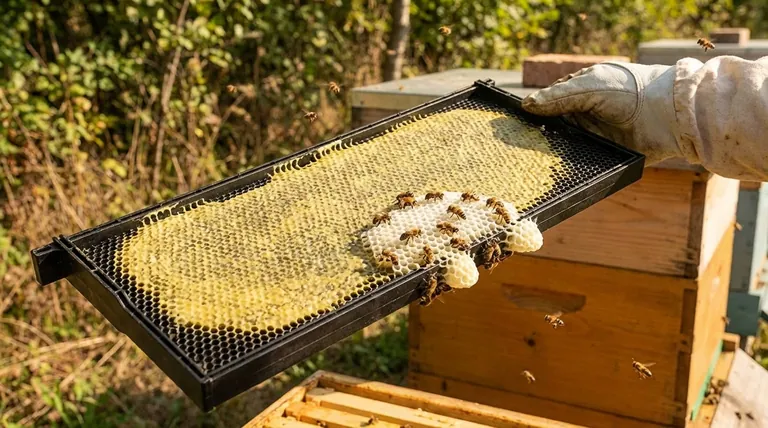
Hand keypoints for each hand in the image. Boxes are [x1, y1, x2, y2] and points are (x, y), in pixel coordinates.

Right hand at [521, 62, 682, 164]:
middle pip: (553, 126)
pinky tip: (552, 169)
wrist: (669, 115)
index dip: (533, 111)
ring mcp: (594, 136)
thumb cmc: (631, 91)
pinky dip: (568, 165)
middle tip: (518, 143)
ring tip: (530, 158)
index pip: (549, 102)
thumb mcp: (589, 86)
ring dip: (552, 151)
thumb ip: (557, 97)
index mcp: (581, 91)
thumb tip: (526, 105)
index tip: (514, 122)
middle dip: (538, 133)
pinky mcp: (604, 156)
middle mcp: (586, 113)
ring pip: (564, 145)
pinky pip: (580, 163)